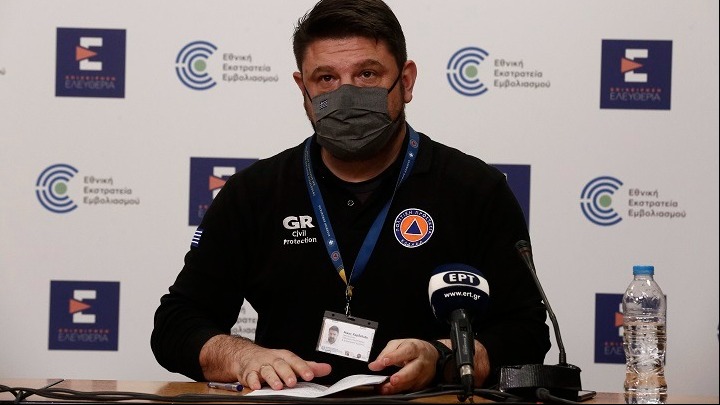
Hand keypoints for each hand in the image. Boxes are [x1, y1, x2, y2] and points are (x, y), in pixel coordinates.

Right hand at [200, 335, 331, 390]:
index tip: (310, 375)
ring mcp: (260, 366)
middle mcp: (272, 360)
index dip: (303, 368)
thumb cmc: (272, 361)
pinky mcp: (248, 373)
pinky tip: (256, 386)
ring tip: (277, 386)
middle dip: (286, 373)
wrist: (247, 356)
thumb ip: (308, 366)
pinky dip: (253, 381)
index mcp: (284, 357)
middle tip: (293, 382)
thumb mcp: (290, 362)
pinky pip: (250, 376)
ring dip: (272, 378)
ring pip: (266, 371)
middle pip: (280, 364)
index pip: (295, 360)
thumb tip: (327, 368)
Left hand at [367, 338, 437, 393]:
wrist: (431, 355)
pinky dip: (399, 390)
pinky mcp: (422, 384)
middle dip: (402, 376)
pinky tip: (390, 391)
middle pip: (414, 370)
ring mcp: (423, 374)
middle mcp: (421, 361)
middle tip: (392, 380)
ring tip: (385, 389)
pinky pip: (410, 389)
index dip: (394, 357)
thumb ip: (386, 353)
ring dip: (397, 387)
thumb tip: (375, 365)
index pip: (406, 351)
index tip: (383, 362)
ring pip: (412, 382)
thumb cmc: (413, 349)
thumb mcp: (399, 344)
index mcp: (415, 348)